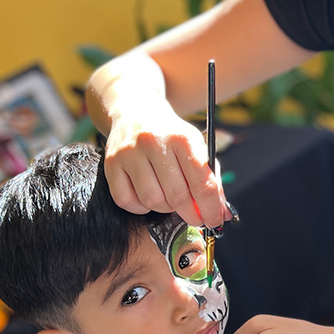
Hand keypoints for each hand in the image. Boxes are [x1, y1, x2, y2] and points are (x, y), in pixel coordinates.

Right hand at [104, 101, 228, 227]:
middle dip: (191, 214)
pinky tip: (148, 194)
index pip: (202, 182)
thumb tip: (222, 214)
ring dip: (165, 208)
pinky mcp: (111, 164)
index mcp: (182, 138)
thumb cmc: (171, 136)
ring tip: (169, 197)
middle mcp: (154, 143)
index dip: (211, 208)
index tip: (215, 220)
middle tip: (196, 218)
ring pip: (152, 201)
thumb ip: (210, 180)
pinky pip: (127, 201)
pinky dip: (140, 206)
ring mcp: (130, 153)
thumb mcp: (196, 147)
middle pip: (177, 196)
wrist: (136, 112)